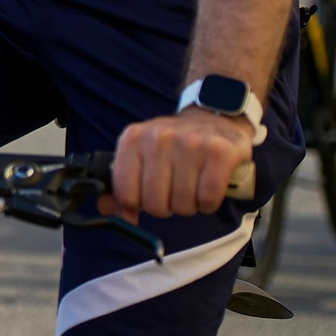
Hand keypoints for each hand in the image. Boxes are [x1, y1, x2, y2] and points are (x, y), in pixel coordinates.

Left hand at [111, 104, 256, 220]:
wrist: (214, 121)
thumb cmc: (173, 145)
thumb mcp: (139, 155)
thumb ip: (122, 186)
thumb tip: (117, 215)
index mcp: (132, 138)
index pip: (125, 194)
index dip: (137, 204)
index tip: (147, 196)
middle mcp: (158, 138)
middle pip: (154, 204)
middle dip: (166, 207)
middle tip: (174, 191)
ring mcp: (190, 143)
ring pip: (182, 205)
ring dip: (189, 205)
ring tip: (192, 186)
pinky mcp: (219, 152)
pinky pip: (207, 199)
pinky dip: (208, 204)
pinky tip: (208, 188)